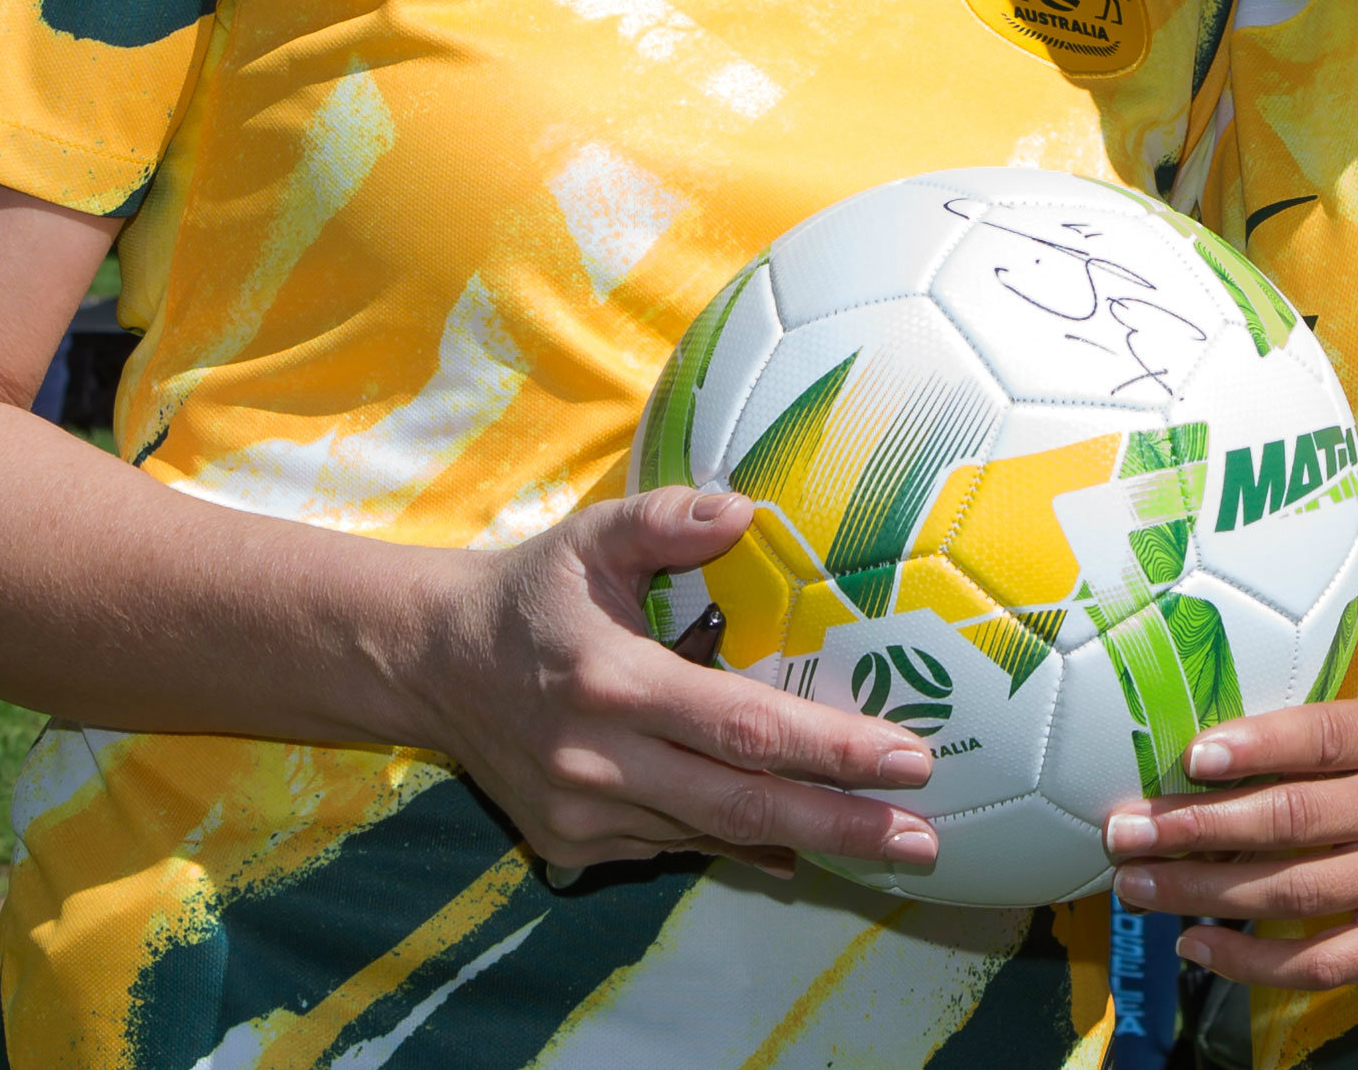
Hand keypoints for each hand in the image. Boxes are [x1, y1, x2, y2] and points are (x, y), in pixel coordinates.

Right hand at [400, 486, 939, 875]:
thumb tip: (748, 511)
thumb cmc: (531, 592)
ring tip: (889, 844)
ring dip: (802, 840)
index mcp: (613, 682)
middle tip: (926, 838)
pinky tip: (802, 848)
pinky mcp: (574, 843)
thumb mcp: (592, 535)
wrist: (431, 663)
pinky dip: (740, 843)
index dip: (829, 748)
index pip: (743, 726)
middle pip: (743, 804)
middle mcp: (600, 760)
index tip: (909, 759)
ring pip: (713, 833)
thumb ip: (667, 520)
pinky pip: (677, 845)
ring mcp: (586, 813)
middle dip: (843, 824)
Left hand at [1101, 484, 1357, 989]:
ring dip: (1208, 892)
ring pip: (1299, 893)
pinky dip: (1260, 962)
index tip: (1192, 753)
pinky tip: (1203, 946)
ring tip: (1136, 883)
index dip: (1259, 747)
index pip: (1329, 737)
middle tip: (1123, 826)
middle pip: (1296, 821)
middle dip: (1200, 828)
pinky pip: (1328, 959)